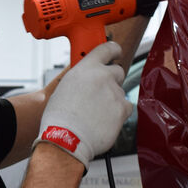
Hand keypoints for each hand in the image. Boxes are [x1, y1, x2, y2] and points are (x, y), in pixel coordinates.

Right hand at [35, 42, 132, 168]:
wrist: (66, 139)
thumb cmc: (60, 117)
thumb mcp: (65, 87)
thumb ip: (81, 78)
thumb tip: (89, 79)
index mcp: (86, 68)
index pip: (107, 48)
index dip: (114, 49)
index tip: (116, 52)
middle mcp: (103, 76)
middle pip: (118, 71)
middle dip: (112, 80)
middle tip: (101, 93)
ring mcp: (115, 92)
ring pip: (120, 92)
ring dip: (112, 100)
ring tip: (95, 114)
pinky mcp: (123, 109)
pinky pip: (127, 107)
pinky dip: (119, 113)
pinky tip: (105, 120)